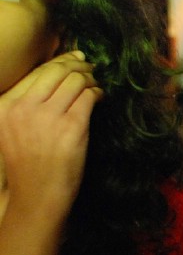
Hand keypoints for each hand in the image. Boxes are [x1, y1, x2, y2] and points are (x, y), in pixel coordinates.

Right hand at [0, 51, 100, 218]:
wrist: (37, 195)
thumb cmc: (28, 165)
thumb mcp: (13, 130)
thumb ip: (26, 106)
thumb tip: (57, 77)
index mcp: (4, 106)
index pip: (36, 73)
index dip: (59, 61)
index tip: (73, 58)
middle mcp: (23, 108)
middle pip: (56, 71)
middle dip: (77, 65)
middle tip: (90, 67)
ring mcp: (48, 116)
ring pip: (75, 81)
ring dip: (90, 79)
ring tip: (96, 83)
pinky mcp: (72, 126)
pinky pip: (89, 97)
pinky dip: (98, 93)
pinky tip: (100, 96)